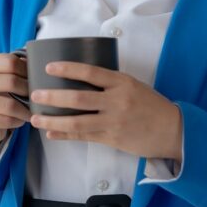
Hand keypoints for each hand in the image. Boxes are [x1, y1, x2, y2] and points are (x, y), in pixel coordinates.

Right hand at [0, 53, 29, 155]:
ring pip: (9, 105)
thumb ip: (15, 68)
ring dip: (26, 110)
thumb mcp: (1, 76)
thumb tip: (38, 65)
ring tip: (32, 111)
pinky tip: (20, 120)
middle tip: (37, 97)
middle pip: (10, 81)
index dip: (27, 70)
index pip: (10, 62)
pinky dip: (18, 121)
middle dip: (28, 90)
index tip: (35, 79)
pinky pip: (6, 120)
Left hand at [29, 61, 182, 161]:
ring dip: (52, 119)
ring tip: (35, 118)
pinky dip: (64, 134)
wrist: (172, 130)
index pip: (90, 72)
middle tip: (34, 94)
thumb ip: (110, 83)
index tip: (49, 67)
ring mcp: (113, 121)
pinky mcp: (112, 138)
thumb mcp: (133, 86)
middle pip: (77, 97)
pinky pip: (83, 136)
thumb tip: (80, 79)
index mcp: (121, 82)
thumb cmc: (151, 105)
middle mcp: (116, 100)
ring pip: (76, 120)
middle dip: (52, 96)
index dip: (67, 68)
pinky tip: (51, 133)